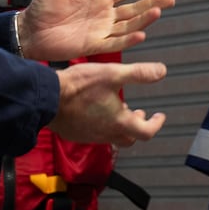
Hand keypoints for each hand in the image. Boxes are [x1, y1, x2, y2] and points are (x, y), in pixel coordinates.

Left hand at [18, 0, 175, 60]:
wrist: (29, 30)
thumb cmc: (42, 6)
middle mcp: (104, 14)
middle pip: (135, 8)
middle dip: (153, 2)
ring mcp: (101, 30)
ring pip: (129, 25)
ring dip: (144, 19)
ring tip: (158, 11)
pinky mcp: (93, 45)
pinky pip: (115, 42)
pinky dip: (129, 39)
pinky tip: (141, 34)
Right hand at [50, 61, 166, 144]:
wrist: (47, 98)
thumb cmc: (79, 86)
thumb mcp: (113, 74)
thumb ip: (139, 73)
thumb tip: (161, 71)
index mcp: (119, 122)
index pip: (146, 132)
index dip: (156, 124)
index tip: (159, 116)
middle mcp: (106, 133)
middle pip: (129, 138)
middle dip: (138, 126)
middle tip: (139, 113)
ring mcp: (90, 136)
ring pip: (112, 136)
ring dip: (120, 124)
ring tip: (118, 107)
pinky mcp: (76, 134)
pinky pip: (95, 134)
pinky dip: (102, 124)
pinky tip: (96, 110)